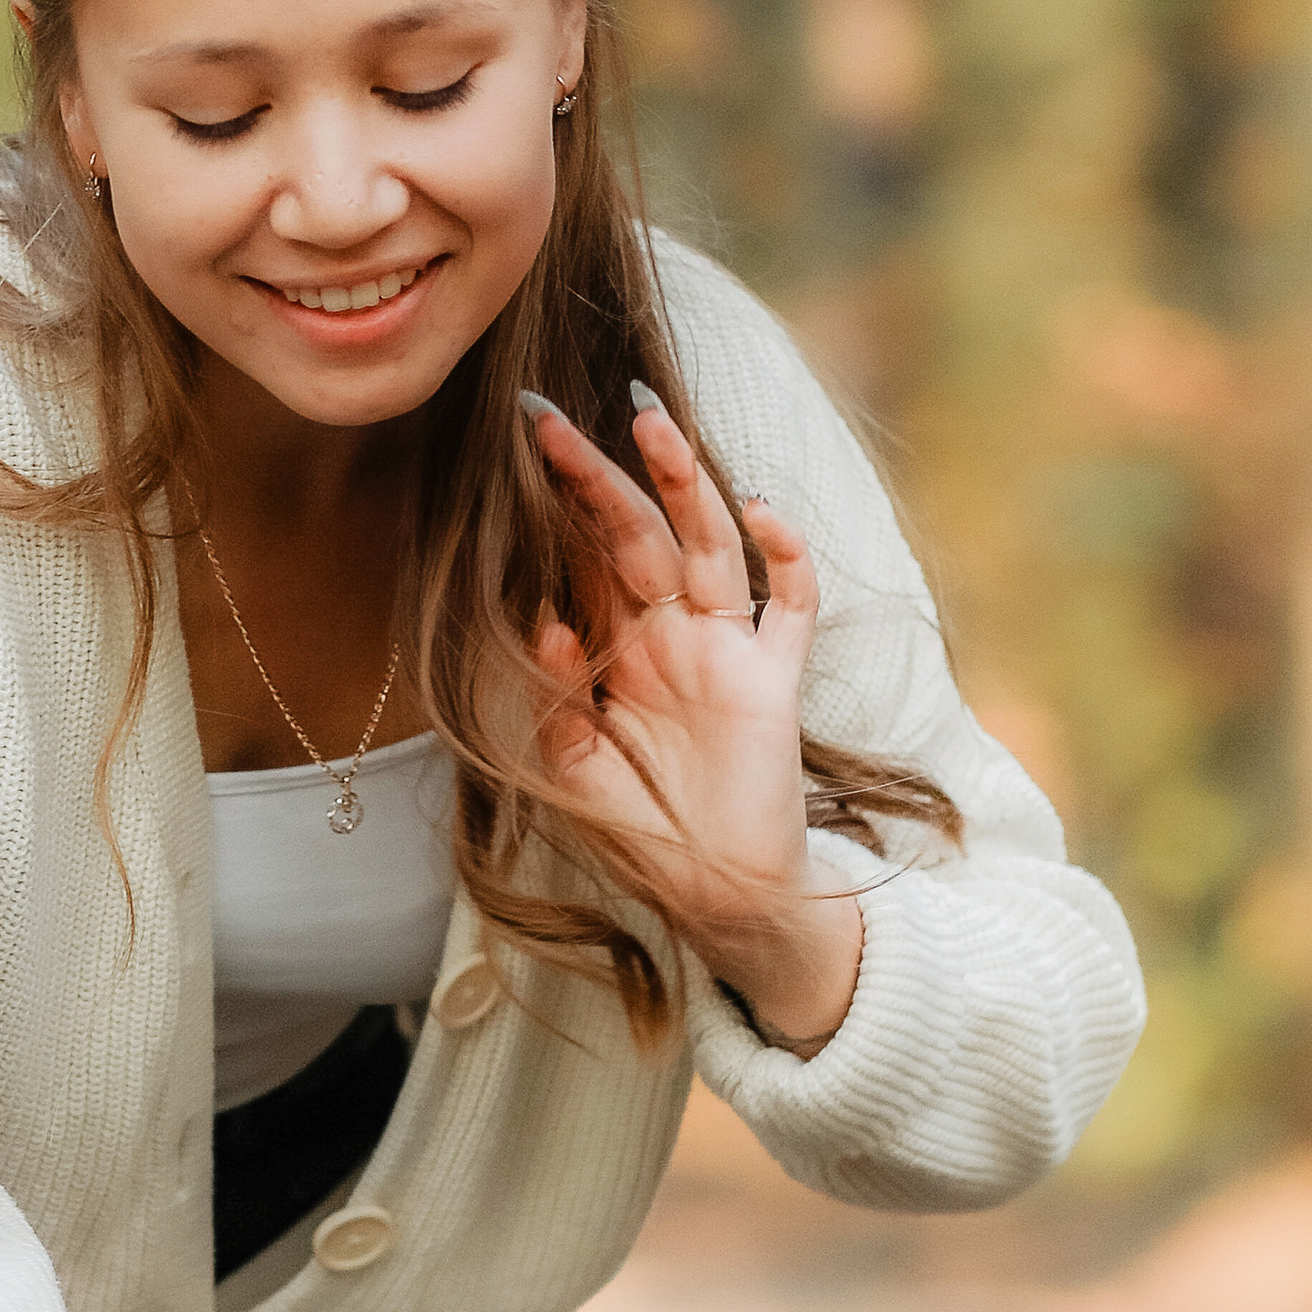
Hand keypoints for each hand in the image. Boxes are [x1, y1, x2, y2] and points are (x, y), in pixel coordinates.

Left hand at [522, 389, 862, 1049]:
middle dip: (599, 473)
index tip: (521, 439)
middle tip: (551, 415)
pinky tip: (760, 514)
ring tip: (650, 423)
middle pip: (638, 533)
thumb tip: (546, 620)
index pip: (588, 554)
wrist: (715, 896)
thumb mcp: (575, 770)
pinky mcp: (775, 684)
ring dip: (685, 485)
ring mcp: (728, 653)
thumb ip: (558, 700)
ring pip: (710, 547)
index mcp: (620, 649)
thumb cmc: (644, 833)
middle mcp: (673, 636)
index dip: (559, 500)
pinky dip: (785, 561)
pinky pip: (791, 609)